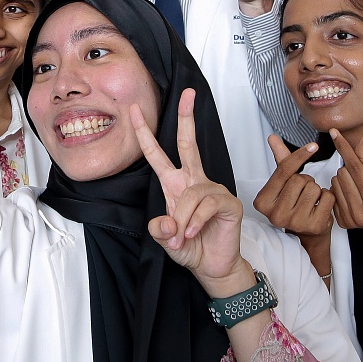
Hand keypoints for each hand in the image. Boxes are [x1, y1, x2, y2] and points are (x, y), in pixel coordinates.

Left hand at [135, 89, 244, 287]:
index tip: (134, 110)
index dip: (145, 133)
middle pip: (188, 144)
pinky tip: (192, 234)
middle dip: (186, 118)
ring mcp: (212, 189)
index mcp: (174, 184)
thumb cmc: (188, 248)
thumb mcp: (164, 240)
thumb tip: (169, 221)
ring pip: (192, 194)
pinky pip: (207, 206)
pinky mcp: (228, 202)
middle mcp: (193, 181)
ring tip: (182, 237)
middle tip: (187, 94)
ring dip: (184, 219)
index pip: (157, 154)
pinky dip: (196, 222)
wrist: (212, 266)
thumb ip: (159, 230)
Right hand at [253, 136, 332, 241]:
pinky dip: (328, 198)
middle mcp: (276, 214)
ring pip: (314, 188)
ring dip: (317, 190)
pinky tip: (320, 207)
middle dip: (306, 181)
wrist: (306, 234)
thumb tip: (273, 138)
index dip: (299, 155)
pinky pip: (327, 198)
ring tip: (311, 200)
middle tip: (302, 193)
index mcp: (263, 201)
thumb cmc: (293, 204)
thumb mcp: (283, 184)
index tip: (313, 146)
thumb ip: (280, 160)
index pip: (283, 171)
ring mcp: (295, 222)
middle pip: (300, 179)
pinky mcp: (314, 226)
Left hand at [327, 129, 362, 237]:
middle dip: (353, 167)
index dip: (345, 147)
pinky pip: (333, 193)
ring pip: (336, 181)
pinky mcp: (343, 222)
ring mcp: (350, 220)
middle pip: (343, 173)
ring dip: (346, 177)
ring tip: (362, 185)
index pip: (355, 167)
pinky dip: (342, 188)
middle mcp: (360, 213)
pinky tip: (355, 194)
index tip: (334, 133)